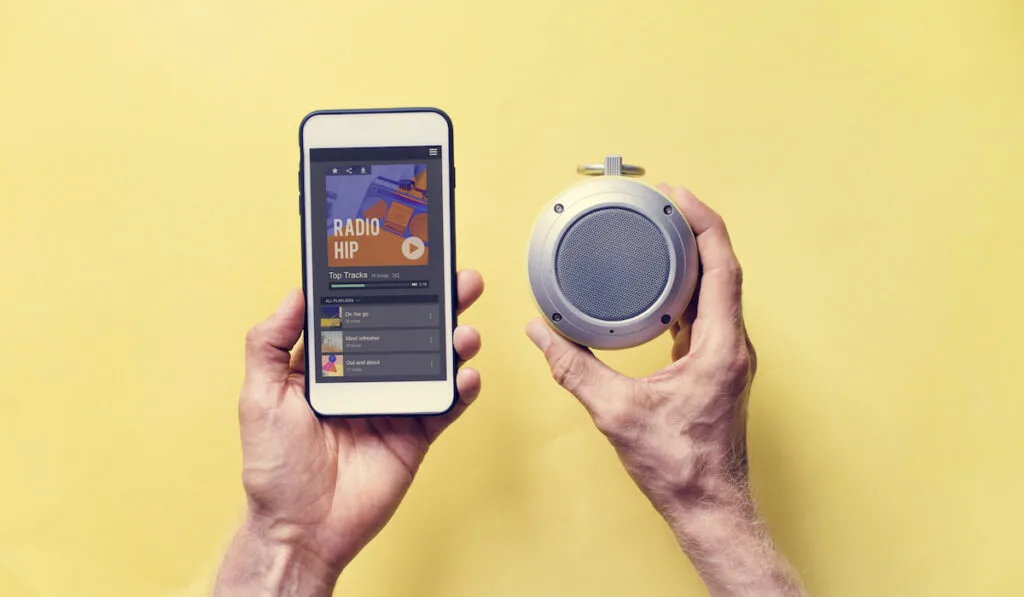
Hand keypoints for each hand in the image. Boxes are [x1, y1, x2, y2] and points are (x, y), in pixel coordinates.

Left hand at [214, 270, 483, 595]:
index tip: (408, 260)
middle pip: (411, 330)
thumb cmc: (274, 468)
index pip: (366, 312)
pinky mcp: (415, 435)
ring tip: (463, 332)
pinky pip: (445, 406)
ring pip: (434, 363)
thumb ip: (269, 343)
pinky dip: (461, 389)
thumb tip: (294, 293)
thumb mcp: (259, 397)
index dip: (389, 286)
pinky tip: (466, 375)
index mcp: (332, 363)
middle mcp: (368, 377)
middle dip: (439, 302)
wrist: (299, 529)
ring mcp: (395, 404)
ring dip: (456, 342)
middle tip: (459, 280)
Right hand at [526, 188, 803, 595]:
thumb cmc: (680, 467)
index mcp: (719, 348)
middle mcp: (732, 346)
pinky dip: (687, 290)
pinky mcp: (717, 368)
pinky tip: (662, 287)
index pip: (721, 267)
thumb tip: (542, 335)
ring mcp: (728, 357)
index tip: (677, 197)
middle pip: (723, 269)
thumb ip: (574, 369)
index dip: (702, 223)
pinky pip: (708, 313)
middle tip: (664, 204)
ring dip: (695, 258)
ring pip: (718, 291)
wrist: (709, 506)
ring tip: (662, 234)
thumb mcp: (616, 413)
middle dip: (696, 230)